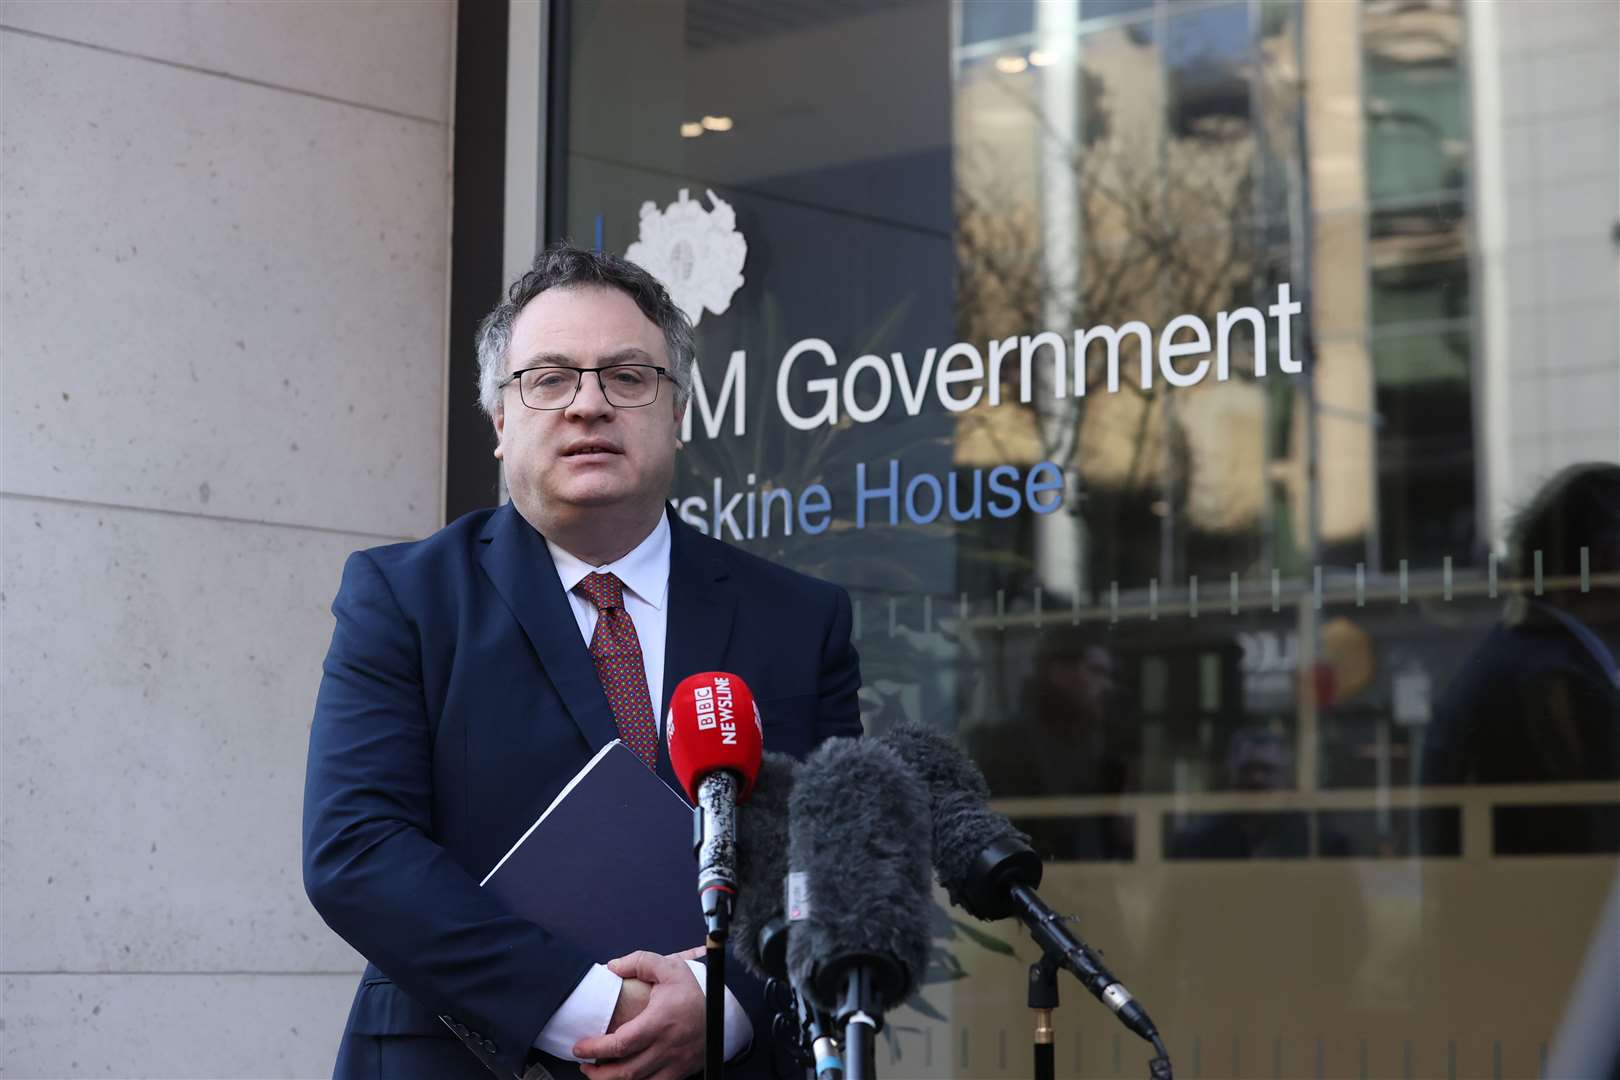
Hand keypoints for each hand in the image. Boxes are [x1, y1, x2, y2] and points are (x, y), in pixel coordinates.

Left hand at [575, 950, 702, 1079]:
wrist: (725, 1009)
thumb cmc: (694, 989)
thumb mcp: (669, 967)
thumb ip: (639, 962)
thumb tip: (611, 968)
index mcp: (660, 1022)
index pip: (621, 1044)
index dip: (595, 1049)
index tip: (579, 1047)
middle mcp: (667, 1047)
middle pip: (625, 1072)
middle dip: (598, 1073)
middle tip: (583, 1065)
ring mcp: (675, 1063)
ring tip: (598, 1074)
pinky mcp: (681, 1072)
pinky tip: (624, 1079)